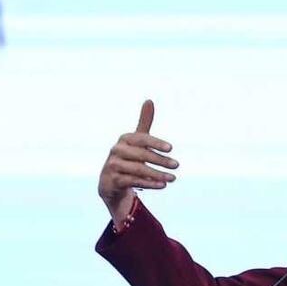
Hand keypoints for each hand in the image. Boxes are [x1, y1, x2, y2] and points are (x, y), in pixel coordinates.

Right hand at [98, 100, 178, 222]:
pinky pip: (133, 182)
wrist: (110, 181)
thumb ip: (143, 122)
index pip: (142, 139)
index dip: (156, 143)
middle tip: (176, 165)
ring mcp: (113, 166)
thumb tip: (149, 100)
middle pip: (141, 155)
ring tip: (172, 178)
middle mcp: (117, 151)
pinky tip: (162, 185)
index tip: (171, 148)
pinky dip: (148, 184)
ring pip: (138, 170)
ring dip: (157, 174)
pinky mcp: (112, 180)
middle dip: (160, 160)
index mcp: (124, 139)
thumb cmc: (128, 157)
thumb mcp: (136, 140)